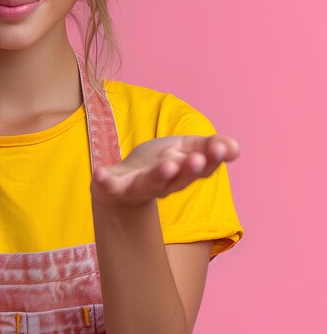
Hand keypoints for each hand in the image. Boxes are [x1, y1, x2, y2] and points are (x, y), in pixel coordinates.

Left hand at [90, 134, 239, 208]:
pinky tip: (99, 173)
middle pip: (178, 178)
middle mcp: (164, 184)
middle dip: (188, 169)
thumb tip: (235, 147)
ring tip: (167, 165)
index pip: (201, 168)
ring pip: (150, 184)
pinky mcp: (114, 186)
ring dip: (159, 176)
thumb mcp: (184, 150)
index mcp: (182, 174)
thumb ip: (208, 147)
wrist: (122, 183)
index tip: (221, 148)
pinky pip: (110, 185)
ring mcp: (138, 186)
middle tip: (198, 159)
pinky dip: (105, 180)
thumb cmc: (157, 164)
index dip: (211, 158)